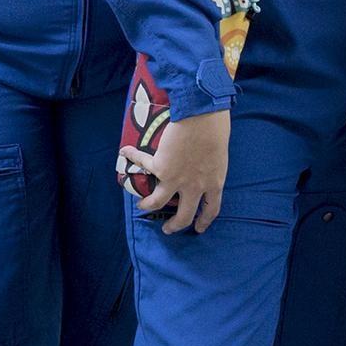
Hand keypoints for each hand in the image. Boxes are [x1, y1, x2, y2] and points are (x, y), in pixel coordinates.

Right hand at [119, 110, 229, 233]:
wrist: (202, 116)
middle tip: (168, 229)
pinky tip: (125, 153)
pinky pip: (143, 164)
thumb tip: (206, 162)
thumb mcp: (220, 154)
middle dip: (175, 226)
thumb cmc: (217, 128)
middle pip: (184, 216)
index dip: (204, 220)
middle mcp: (195, 186)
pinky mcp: (160, 167)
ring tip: (142, 205)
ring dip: (147, 205)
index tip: (198, 228)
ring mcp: (176, 179)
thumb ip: (212, 165)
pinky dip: (132, 157)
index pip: (211, 208)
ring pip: (157, 202)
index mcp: (214, 182)